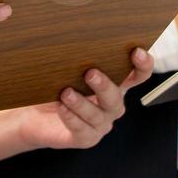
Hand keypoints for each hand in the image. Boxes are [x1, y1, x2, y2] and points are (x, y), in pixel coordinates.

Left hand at [9, 48, 153, 151]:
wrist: (34, 115)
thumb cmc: (53, 87)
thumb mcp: (67, 70)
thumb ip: (77, 58)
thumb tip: (74, 38)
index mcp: (115, 85)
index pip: (138, 75)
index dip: (143, 65)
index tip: (136, 52)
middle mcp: (111, 106)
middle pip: (116, 98)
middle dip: (105, 86)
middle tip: (90, 73)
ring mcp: (100, 124)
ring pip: (98, 115)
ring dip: (82, 103)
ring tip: (66, 92)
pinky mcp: (85, 139)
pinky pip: (82, 130)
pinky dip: (71, 117)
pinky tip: (61, 107)